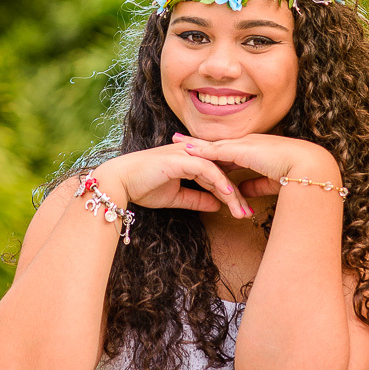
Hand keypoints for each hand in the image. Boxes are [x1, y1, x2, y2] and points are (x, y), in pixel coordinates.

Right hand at [97, 136, 253, 216]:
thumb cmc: (143, 186)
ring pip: (217, 171)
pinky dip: (218, 181)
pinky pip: (205, 169)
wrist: (121, 181)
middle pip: (222, 173)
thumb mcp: (176, 197)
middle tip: (248, 214)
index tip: (243, 211)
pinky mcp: (180, 159)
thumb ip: (196, 199)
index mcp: (191, 161)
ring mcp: (186, 154)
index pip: (217, 175)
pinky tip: (228, 195)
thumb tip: (217, 206)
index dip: (231, 193)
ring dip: (231, 193)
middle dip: (236, 195)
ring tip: (242, 211)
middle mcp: (191, 154)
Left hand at [177, 133, 339, 198]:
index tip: (196, 147)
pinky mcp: (242, 150)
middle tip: (176, 138)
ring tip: (174, 141)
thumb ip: (256, 185)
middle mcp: (247, 143)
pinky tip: (186, 150)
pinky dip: (200, 150)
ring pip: (212, 143)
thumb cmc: (296, 174)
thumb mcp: (271, 181)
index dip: (211, 148)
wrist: (308, 166)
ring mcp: (244, 145)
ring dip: (193, 143)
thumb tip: (242, 193)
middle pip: (215, 142)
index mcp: (255, 150)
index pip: (227, 149)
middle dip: (196, 142)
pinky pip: (216, 150)